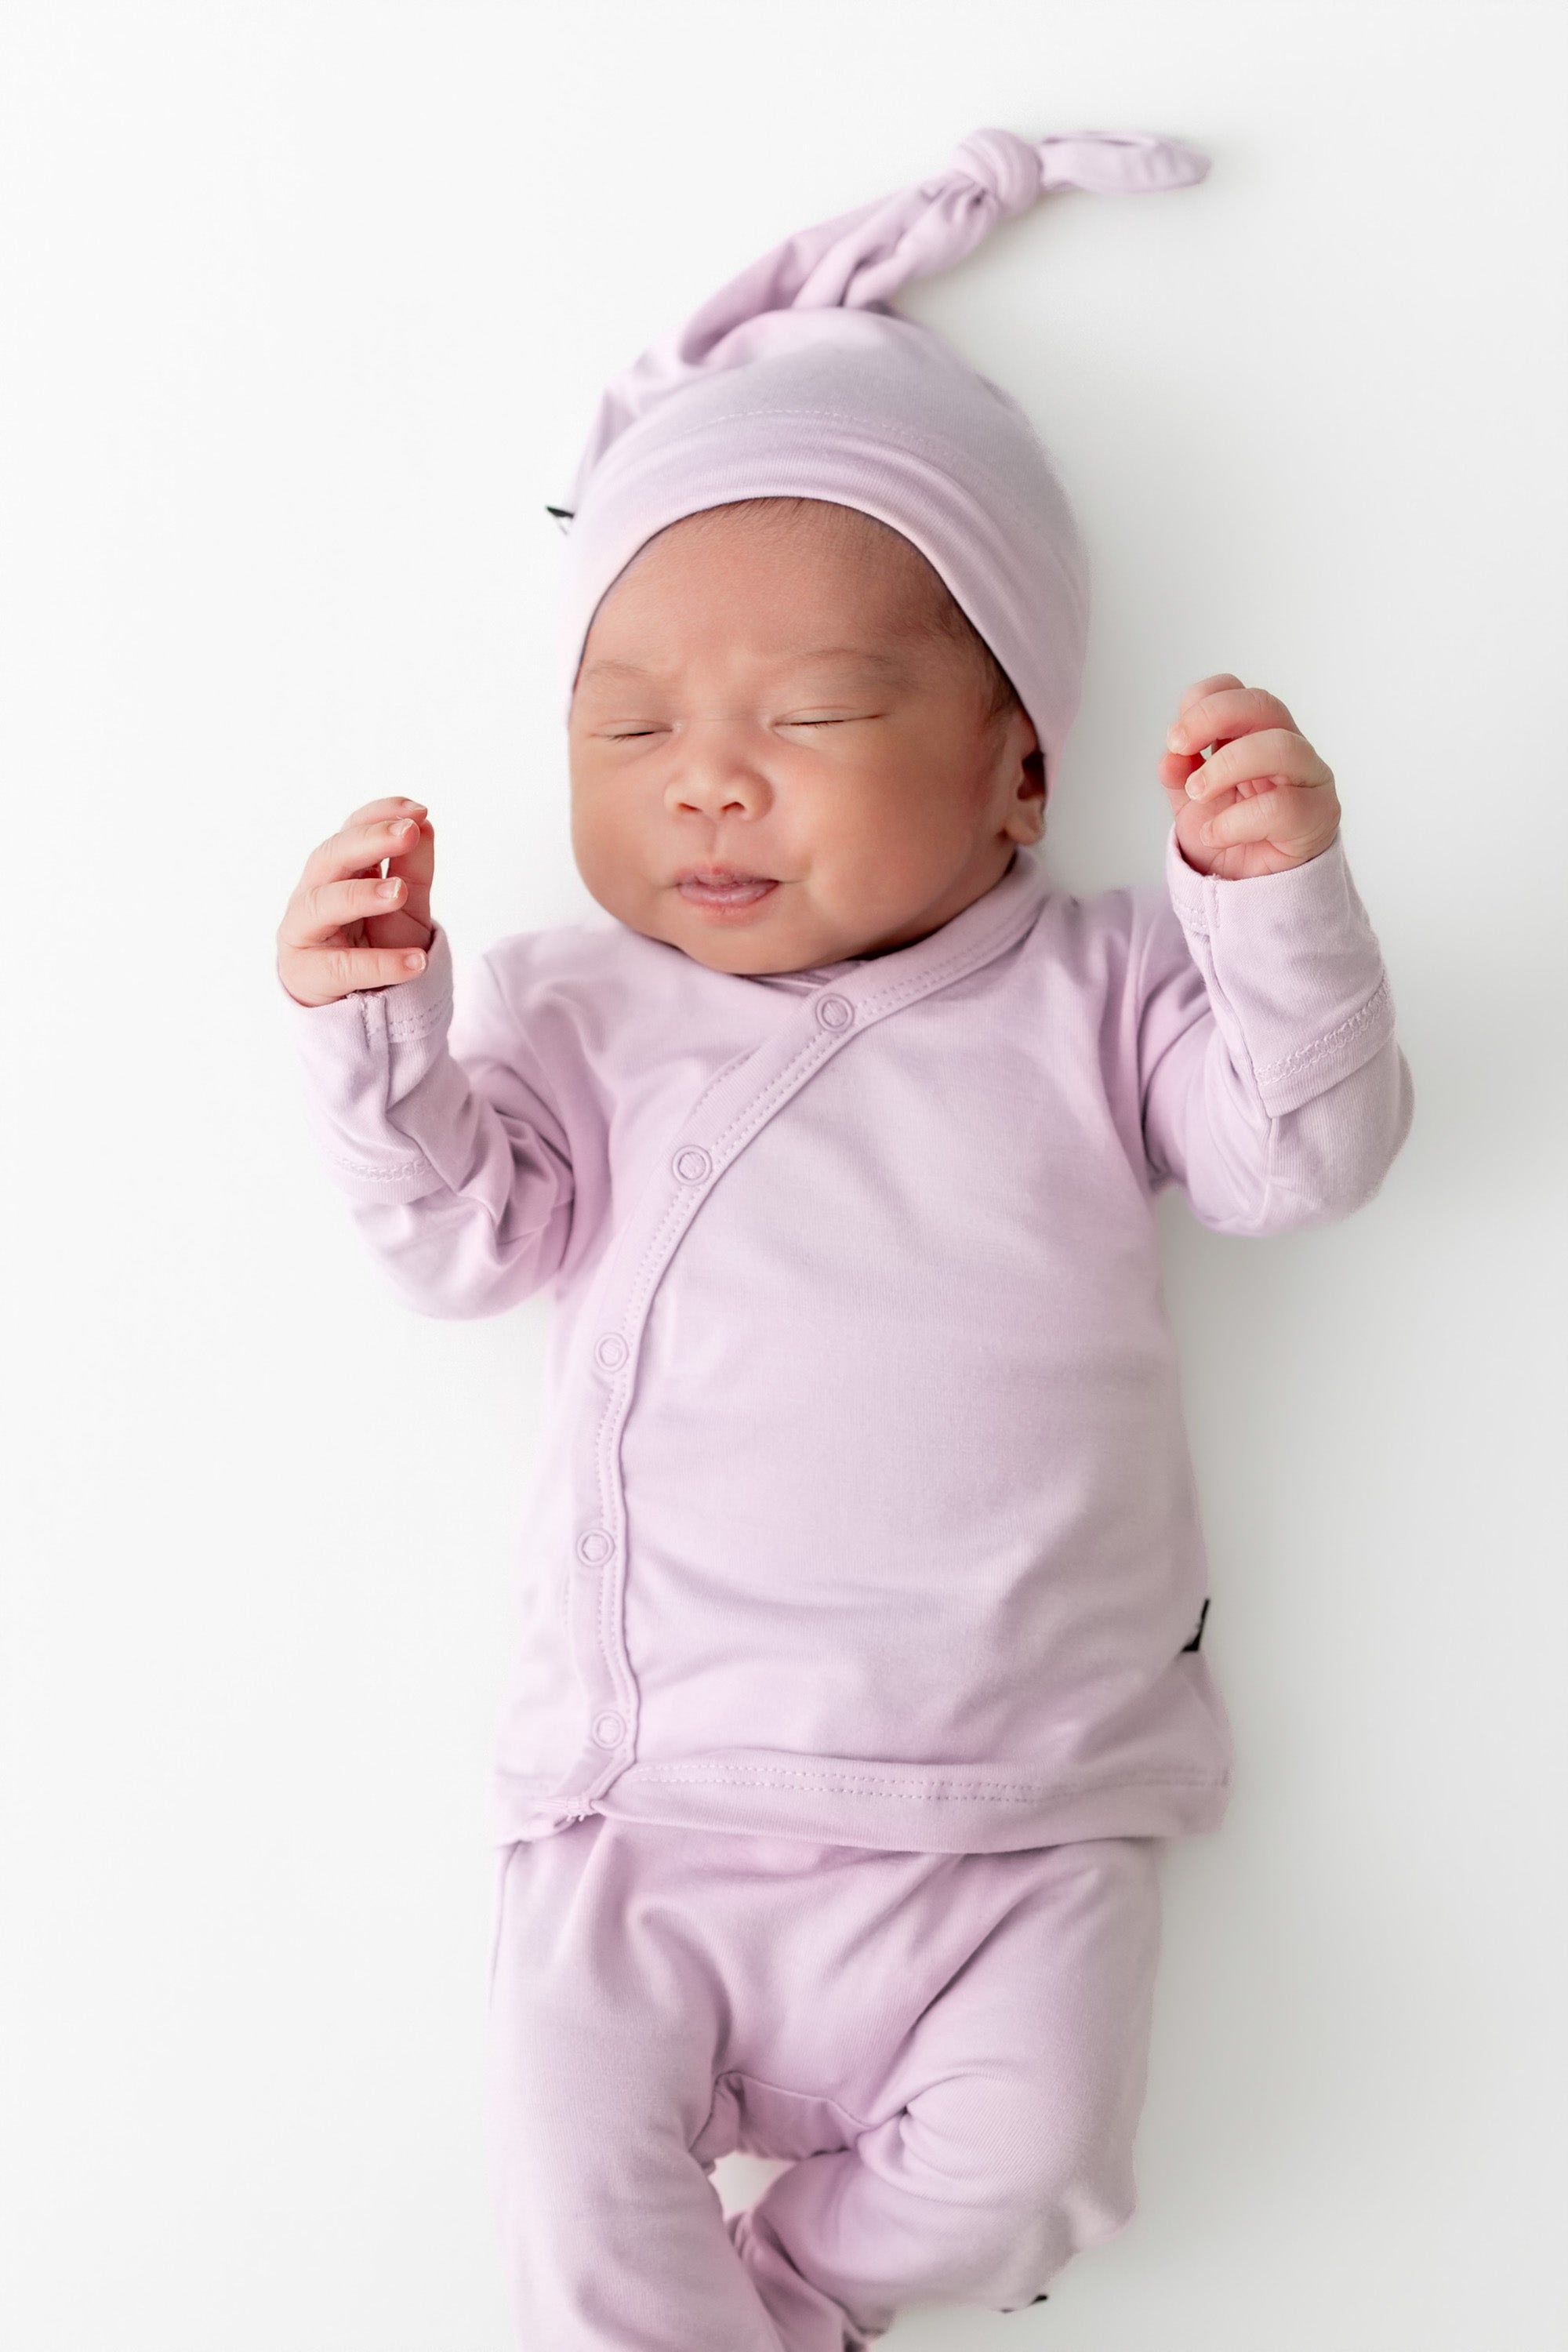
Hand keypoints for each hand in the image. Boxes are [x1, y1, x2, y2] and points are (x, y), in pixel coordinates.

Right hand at [277, 797, 436, 1006]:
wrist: (364, 1005)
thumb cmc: (378, 946)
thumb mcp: (407, 906)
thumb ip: (414, 869)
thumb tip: (424, 824)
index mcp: (337, 871)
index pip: (351, 830)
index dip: (379, 815)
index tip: (417, 810)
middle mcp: (314, 893)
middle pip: (330, 857)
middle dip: (368, 841)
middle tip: (407, 833)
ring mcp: (303, 931)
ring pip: (322, 904)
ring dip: (361, 894)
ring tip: (400, 892)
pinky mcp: (305, 972)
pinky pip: (341, 966)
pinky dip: (379, 964)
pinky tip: (416, 961)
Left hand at [1158, 675, 1340, 878]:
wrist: (1251, 892)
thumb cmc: (1230, 839)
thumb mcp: (1192, 806)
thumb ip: (1180, 777)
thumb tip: (1170, 758)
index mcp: (1254, 735)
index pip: (1236, 691)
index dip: (1203, 701)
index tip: (1175, 737)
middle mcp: (1287, 747)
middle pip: (1263, 705)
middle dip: (1214, 718)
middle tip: (1180, 746)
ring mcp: (1309, 778)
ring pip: (1281, 746)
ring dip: (1227, 766)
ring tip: (1198, 793)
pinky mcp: (1319, 816)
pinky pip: (1282, 806)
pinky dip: (1237, 820)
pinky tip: (1215, 835)